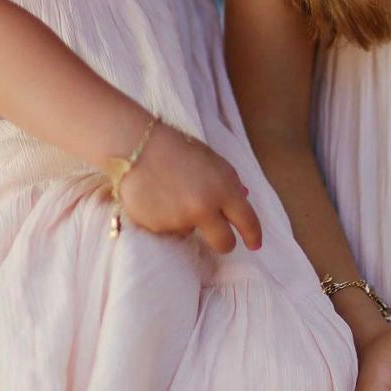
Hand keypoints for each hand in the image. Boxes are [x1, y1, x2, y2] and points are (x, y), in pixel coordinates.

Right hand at [118, 122, 261, 252]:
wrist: (136, 146)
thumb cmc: (177, 148)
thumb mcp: (212, 160)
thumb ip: (229, 182)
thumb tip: (244, 198)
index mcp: (223, 188)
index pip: (247, 221)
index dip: (253, 235)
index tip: (254, 244)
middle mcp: (204, 208)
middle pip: (224, 243)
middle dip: (224, 241)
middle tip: (218, 234)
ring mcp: (181, 220)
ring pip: (192, 233)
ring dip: (188, 221)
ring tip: (172, 195)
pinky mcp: (159, 228)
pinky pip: (169, 229)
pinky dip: (166, 219)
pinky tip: (157, 198)